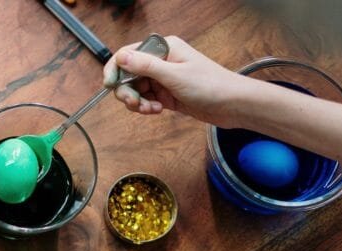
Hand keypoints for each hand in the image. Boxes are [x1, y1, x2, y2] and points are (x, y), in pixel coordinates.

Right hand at [102, 35, 248, 127]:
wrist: (232, 105)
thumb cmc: (210, 85)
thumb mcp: (174, 75)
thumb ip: (146, 66)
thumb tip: (120, 57)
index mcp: (163, 48)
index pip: (128, 54)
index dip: (115, 69)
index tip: (109, 85)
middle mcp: (161, 61)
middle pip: (128, 74)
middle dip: (127, 91)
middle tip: (135, 104)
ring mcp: (163, 78)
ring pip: (135, 89)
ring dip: (137, 102)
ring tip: (150, 109)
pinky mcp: (166, 94)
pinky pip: (145, 99)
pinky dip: (146, 107)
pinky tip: (156, 111)